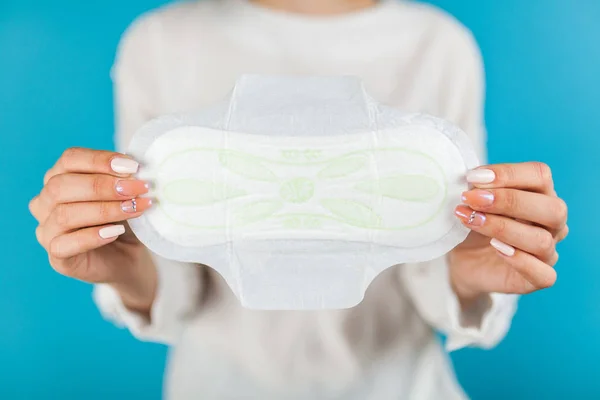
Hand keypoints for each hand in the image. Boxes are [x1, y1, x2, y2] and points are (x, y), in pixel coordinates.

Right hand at [29, 147, 155, 312]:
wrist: (129, 257)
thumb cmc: (123, 219)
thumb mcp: (125, 194)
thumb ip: (124, 179)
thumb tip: (133, 168)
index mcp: (59, 177)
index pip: (70, 159)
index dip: (100, 160)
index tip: (133, 167)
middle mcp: (46, 202)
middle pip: (62, 185)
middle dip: (104, 186)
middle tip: (137, 189)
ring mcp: (47, 230)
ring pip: (64, 215)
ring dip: (105, 210)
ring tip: (134, 209)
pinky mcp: (56, 257)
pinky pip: (64, 245)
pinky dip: (93, 236)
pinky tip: (116, 232)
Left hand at [449, 162, 567, 305]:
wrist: (463, 260)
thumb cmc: (474, 223)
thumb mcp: (473, 202)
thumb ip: (478, 189)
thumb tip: (473, 180)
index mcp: (540, 194)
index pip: (539, 175)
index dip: (507, 174)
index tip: (472, 177)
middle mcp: (551, 223)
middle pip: (552, 208)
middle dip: (509, 201)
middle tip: (472, 199)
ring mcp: (548, 252)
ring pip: (541, 240)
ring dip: (503, 228)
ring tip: (471, 221)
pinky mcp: (538, 278)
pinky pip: (543, 274)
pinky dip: (519, 260)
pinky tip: (496, 248)